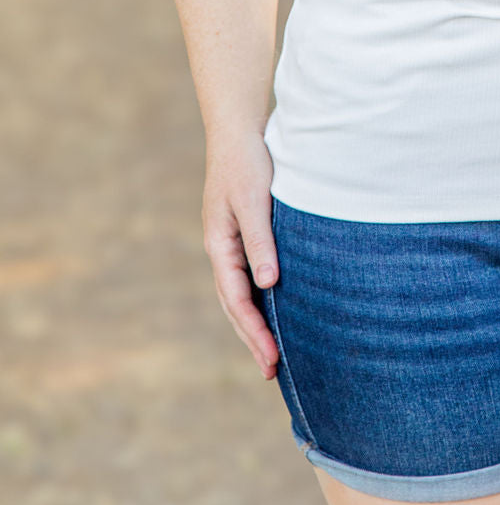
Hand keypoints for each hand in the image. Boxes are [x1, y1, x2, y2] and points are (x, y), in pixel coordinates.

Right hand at [202, 132, 279, 379]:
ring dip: (254, 325)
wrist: (239, 132)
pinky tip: (275, 312)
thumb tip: (268, 285)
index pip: (237, 300)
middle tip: (272, 372)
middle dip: (252, 339)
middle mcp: (222, 250)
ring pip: (240, 295)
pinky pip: (249, 278)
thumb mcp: (253, 200)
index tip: (272, 359)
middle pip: (234, 305)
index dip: (254, 332)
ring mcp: (230, 245)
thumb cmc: (247, 163)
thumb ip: (260, 241)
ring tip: (272, 355)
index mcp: (219, 245)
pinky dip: (259, 301)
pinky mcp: (243, 236)